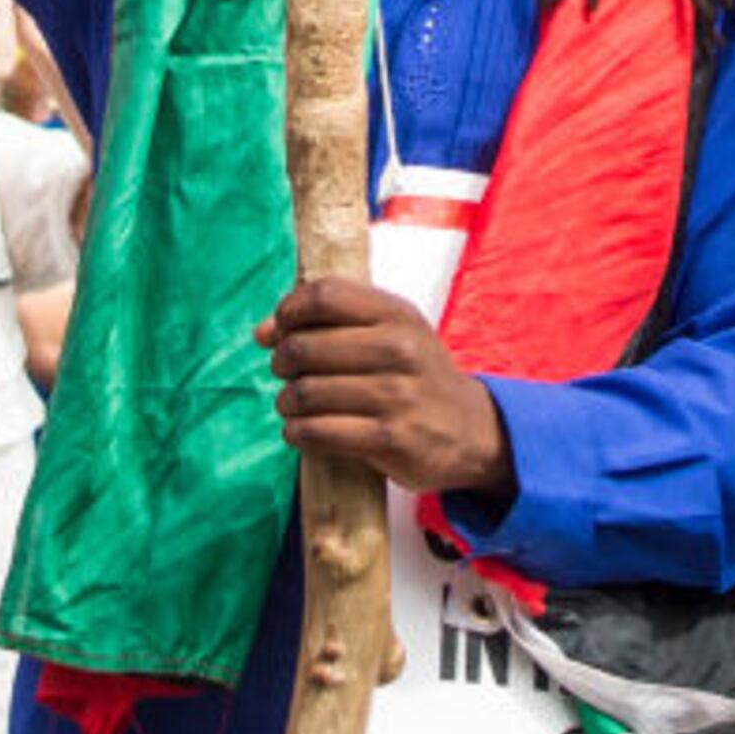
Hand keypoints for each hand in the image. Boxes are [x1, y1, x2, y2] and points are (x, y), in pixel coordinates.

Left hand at [257, 277, 512, 498]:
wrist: (472, 431)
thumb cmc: (418, 376)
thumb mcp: (391, 334)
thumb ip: (330, 323)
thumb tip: (262, 332)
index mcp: (397, 314)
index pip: (323, 295)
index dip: (288, 311)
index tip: (280, 330)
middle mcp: (399, 349)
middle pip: (304, 346)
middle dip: (281, 362)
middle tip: (285, 374)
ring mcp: (396, 395)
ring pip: (306, 393)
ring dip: (286, 402)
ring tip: (293, 406)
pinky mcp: (390, 439)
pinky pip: (319, 432)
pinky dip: (297, 433)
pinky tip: (300, 431)